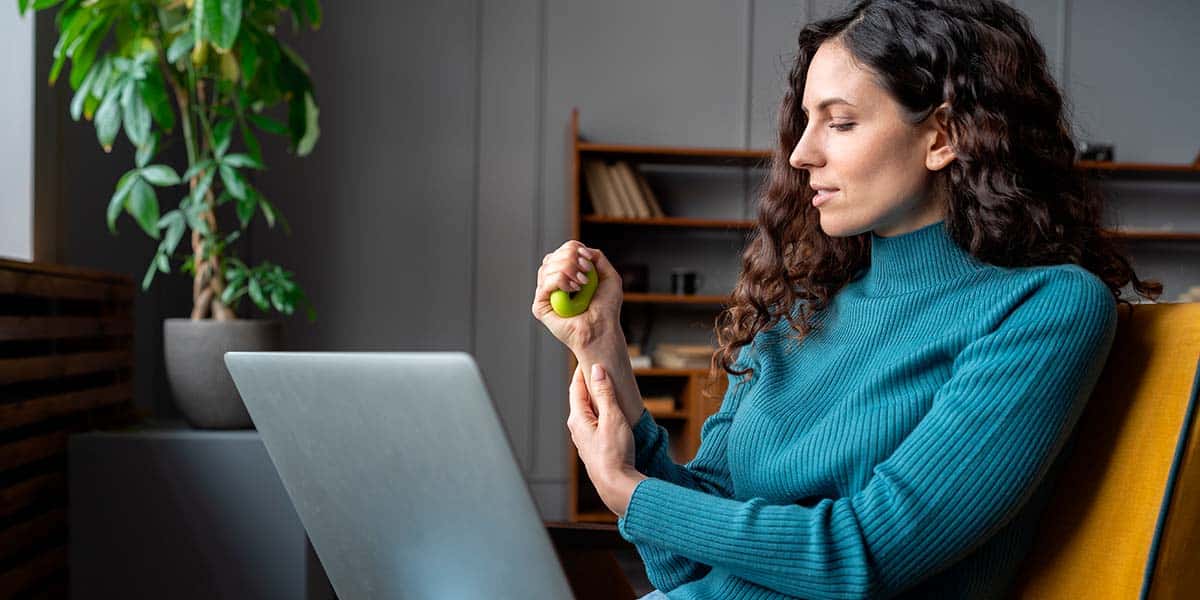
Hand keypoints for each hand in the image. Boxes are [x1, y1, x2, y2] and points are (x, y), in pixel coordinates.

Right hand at [532, 241, 623, 352]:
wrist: (602, 329)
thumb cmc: (606, 308)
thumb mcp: (609, 276)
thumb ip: (598, 257)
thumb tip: (580, 249)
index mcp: (568, 274)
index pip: (563, 250)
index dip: (575, 250)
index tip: (588, 262)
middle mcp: (554, 282)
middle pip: (554, 255)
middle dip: (572, 259)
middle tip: (585, 276)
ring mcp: (546, 293)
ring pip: (548, 265)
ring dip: (568, 270)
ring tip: (581, 285)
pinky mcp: (540, 305)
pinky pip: (545, 282)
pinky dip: (560, 280)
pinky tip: (572, 289)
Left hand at [567, 362, 646, 517]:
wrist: (617, 485)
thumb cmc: (615, 453)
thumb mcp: (612, 417)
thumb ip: (604, 393)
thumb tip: (596, 370)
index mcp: (578, 418)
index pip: (576, 387)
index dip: (583, 371)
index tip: (589, 357)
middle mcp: (577, 428)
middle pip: (581, 399)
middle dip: (589, 383)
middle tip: (600, 368)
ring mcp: (585, 439)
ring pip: (588, 412)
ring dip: (596, 399)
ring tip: (607, 387)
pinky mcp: (594, 447)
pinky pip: (595, 423)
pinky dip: (601, 412)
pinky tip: (611, 414)